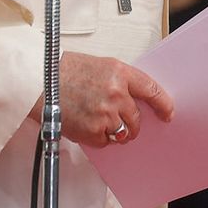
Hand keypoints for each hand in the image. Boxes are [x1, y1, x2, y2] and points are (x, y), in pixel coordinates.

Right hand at [29, 51, 173, 147]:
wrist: (39, 81)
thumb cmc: (64, 70)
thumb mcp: (99, 65)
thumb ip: (118, 81)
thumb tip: (133, 99)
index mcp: (119, 73)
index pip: (151, 90)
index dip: (163, 104)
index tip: (167, 113)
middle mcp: (115, 93)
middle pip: (136, 118)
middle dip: (131, 123)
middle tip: (118, 120)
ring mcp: (105, 114)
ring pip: (123, 133)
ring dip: (116, 132)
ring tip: (99, 121)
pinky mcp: (92, 131)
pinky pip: (105, 142)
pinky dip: (98, 138)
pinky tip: (85, 124)